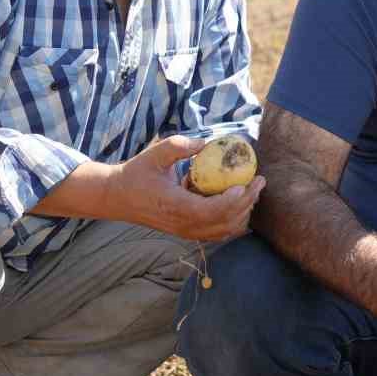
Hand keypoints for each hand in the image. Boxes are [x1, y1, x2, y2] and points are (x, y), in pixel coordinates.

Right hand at [111, 136, 265, 241]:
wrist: (117, 197)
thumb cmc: (136, 173)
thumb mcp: (155, 154)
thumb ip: (180, 146)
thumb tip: (206, 143)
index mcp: (176, 206)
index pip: (212, 211)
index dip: (233, 201)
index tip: (246, 183)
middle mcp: (183, 224)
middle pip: (225, 222)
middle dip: (247, 203)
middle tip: (259, 181)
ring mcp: (185, 231)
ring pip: (224, 231)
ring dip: (243, 212)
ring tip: (252, 191)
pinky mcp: (187, 232)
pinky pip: (217, 232)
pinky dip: (233, 220)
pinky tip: (239, 202)